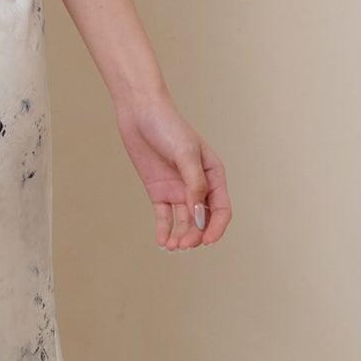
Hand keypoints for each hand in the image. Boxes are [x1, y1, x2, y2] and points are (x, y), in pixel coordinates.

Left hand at [114, 90, 230, 250]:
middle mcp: (198, 185)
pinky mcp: (159, 191)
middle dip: (195, 235)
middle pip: (202, 219)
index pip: (221, 209)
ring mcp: (178, 189)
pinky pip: (165, 215)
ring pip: (184, 220)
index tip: (206, 241)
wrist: (140, 113)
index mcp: (213, 175)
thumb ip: (194, 182)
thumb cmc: (168, 126)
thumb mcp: (185, 152)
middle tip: (183, 245)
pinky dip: (164, 229)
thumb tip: (197, 212)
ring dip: (181, 235)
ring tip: (172, 247)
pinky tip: (162, 241)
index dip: (216, 227)